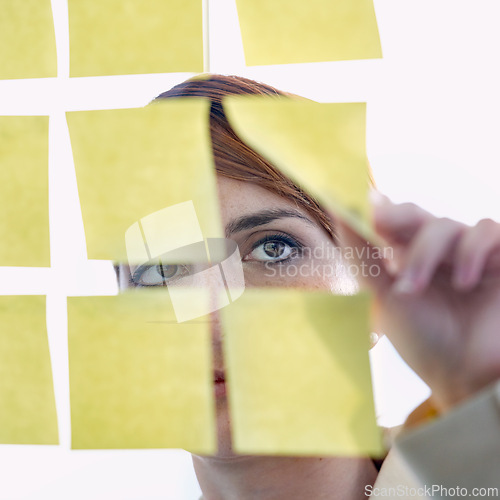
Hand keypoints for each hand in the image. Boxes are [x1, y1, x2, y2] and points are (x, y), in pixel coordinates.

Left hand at [337, 194, 499, 412]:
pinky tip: (463, 281)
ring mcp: (468, 253)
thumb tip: (338, 212)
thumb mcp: (385, 296)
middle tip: (380, 228)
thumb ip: (364, 256)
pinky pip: (488, 231)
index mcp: (407, 256)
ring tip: (414, 287)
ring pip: (447, 224)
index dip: (382, 210)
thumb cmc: (422, 339)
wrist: (462, 376)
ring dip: (426, 251)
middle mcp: (437, 251)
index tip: (368, 213)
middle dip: (398, 220)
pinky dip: (472, 249)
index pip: (394, 218)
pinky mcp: (499, 260)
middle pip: (416, 214)